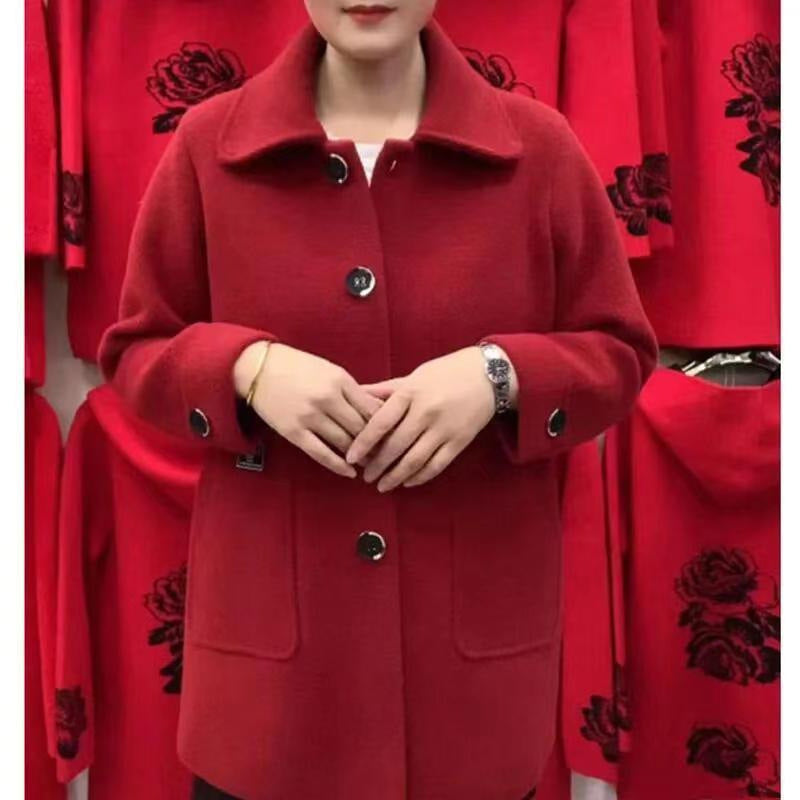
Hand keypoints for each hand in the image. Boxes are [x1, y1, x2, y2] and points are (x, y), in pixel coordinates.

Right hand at [233, 341, 383, 477]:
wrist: (258, 368)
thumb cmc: (299, 367)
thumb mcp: (331, 371)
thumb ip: (353, 391)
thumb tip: (379, 412)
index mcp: (340, 380)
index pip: (372, 409)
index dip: (386, 426)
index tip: (394, 437)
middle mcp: (328, 399)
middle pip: (361, 428)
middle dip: (376, 444)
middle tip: (386, 455)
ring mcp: (310, 417)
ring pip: (344, 443)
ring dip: (359, 456)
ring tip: (369, 464)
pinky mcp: (294, 432)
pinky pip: (321, 454)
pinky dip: (338, 466)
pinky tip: (350, 473)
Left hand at [344, 346, 498, 490]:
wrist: (489, 375)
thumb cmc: (446, 372)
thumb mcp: (414, 375)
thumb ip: (385, 389)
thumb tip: (356, 394)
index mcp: (411, 393)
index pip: (381, 422)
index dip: (363, 443)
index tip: (350, 457)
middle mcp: (426, 412)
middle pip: (395, 446)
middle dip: (377, 465)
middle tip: (365, 477)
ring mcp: (444, 429)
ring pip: (415, 460)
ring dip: (395, 476)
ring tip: (382, 486)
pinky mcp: (459, 441)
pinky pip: (436, 465)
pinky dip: (420, 477)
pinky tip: (407, 482)